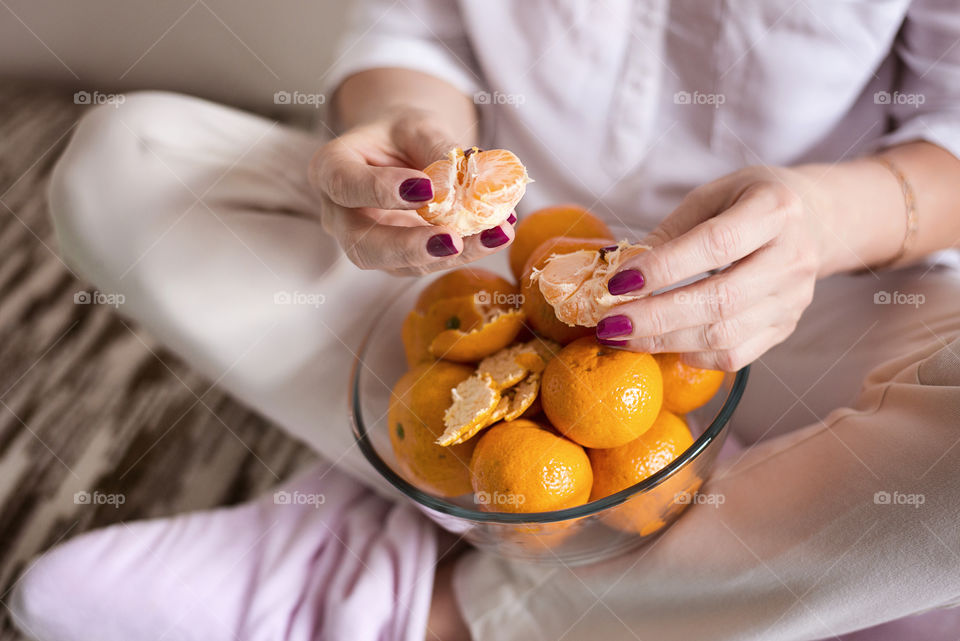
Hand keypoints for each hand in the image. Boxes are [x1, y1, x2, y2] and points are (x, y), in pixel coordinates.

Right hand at [308, 108, 513, 274]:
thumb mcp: (417, 125)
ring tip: (495, 234)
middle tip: (454, 241)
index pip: (345, 184)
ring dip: (451, 255)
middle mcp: (341, 216)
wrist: (402, 149)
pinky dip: (467, 250)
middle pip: (364, 246)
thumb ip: (436, 149)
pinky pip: (430, 262)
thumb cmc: (402, 132)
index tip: (425, 188)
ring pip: (401, 265)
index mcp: (331, 170)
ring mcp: (369, 244)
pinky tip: (499, 233)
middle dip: (411, 247)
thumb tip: (468, 179)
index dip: (381, 190)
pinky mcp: (400, 259)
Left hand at [596, 166, 826, 370]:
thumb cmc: (749, 202)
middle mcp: (792, 258)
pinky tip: (662, 344)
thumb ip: (670, 232)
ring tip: (622, 337)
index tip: (617, 283)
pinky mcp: (786, 327)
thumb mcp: (711, 197)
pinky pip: (735, 356)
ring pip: (725, 335)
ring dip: (665, 342)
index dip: (663, 267)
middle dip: (656, 317)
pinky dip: (693, 356)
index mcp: (774, 210)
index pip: (716, 245)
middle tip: (610, 324)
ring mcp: (793, 299)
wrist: (814, 220)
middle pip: (720, 300)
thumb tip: (619, 268)